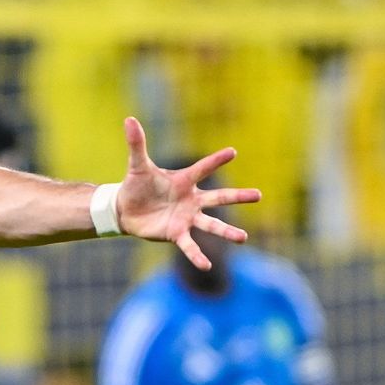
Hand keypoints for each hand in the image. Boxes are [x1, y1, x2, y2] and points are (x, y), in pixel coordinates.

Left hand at [114, 117, 260, 269]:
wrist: (125, 209)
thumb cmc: (137, 185)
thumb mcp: (137, 165)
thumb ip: (137, 144)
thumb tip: (129, 118)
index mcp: (184, 181)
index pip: (203, 168)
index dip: (216, 160)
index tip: (233, 152)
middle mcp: (191, 199)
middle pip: (218, 197)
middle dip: (238, 196)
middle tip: (258, 195)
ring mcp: (186, 218)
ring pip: (211, 225)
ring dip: (227, 231)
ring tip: (243, 238)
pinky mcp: (176, 233)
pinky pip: (189, 246)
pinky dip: (197, 255)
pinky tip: (207, 266)